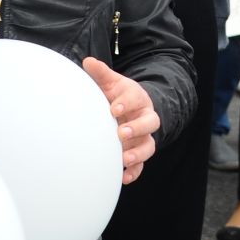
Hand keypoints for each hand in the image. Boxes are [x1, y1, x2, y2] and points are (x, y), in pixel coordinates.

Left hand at [82, 57, 159, 183]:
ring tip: (124, 159)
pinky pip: (142, 165)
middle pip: (151, 122)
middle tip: (121, 133)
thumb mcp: (112, 83)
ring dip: (138, 153)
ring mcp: (144, 137)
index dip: (127, 103)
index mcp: (138, 98)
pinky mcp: (139, 152)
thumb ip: (101, 74)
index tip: (113, 109)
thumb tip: (88, 62)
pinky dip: (135, 172)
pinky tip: (123, 178)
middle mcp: (145, 118)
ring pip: (149, 145)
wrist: (130, 110)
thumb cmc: (118, 96)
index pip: (136, 98)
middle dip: (137, 128)